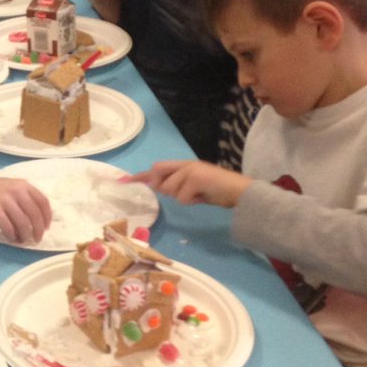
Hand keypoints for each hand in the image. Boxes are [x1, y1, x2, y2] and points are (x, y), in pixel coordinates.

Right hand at [0, 164, 51, 244]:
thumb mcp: (9, 187)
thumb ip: (21, 197)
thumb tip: (33, 218)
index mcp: (23, 185)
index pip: (42, 202)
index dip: (47, 217)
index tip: (46, 227)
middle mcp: (17, 191)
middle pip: (35, 214)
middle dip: (38, 230)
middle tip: (36, 239)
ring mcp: (5, 200)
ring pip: (22, 222)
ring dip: (25, 235)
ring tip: (23, 241)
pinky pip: (7, 226)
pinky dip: (11, 235)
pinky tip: (11, 239)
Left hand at [123, 160, 251, 207]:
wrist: (241, 192)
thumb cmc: (219, 192)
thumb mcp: (194, 189)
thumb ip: (177, 186)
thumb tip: (158, 187)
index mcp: (185, 165)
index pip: (158, 168)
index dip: (141, 175)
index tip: (125, 181)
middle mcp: (186, 164)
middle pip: (158, 174)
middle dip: (165, 186)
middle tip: (186, 193)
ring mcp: (191, 169)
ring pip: (170, 190)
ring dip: (184, 198)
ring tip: (200, 195)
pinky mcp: (195, 178)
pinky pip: (181, 197)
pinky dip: (192, 201)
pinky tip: (204, 197)